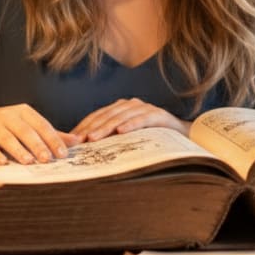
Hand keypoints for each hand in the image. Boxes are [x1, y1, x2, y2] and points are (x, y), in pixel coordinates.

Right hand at [0, 103, 78, 165]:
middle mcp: (8, 116)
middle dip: (37, 145)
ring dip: (18, 150)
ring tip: (28, 162)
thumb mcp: (27, 125)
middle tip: (47, 159)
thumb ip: (50, 134)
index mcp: (24, 112)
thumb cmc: (5, 126)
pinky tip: (3, 163)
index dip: (52, 139)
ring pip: (7, 137)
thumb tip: (77, 141)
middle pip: (26, 131)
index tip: (63, 154)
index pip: (41, 125)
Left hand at [71, 98, 191, 142]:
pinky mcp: (158, 114)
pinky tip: (121, 132)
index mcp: (121, 108)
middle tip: (79, 140)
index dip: (84, 125)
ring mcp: (144, 108)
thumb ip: (110, 139)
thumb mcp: (128, 138)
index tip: (72, 139)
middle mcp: (131, 105)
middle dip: (91, 128)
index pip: (98, 115)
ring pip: (121, 117)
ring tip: (94, 138)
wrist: (182, 137)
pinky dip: (131, 124)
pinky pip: (142, 119)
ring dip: (106, 127)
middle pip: (107, 115)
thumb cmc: (151, 139)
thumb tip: (85, 149)